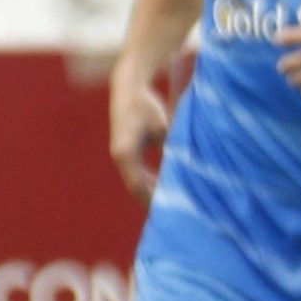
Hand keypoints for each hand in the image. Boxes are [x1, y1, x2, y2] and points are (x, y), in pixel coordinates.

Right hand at [106, 64, 171, 205]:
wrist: (129, 88)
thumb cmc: (147, 106)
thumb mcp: (163, 129)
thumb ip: (169, 151)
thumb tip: (181, 172)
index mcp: (126, 153)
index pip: (138, 186)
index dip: (152, 199)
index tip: (168, 210)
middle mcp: (119, 156)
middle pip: (135, 187)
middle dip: (152, 199)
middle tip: (172, 212)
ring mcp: (120, 154)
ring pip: (135, 180)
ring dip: (150, 191)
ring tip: (170, 202)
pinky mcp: (124, 150)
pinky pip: (135, 172)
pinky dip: (148, 180)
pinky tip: (163, 186)